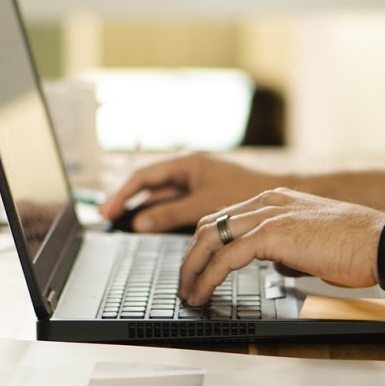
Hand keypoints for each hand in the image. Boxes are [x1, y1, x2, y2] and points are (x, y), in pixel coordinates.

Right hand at [99, 153, 280, 232]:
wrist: (278, 195)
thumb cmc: (247, 192)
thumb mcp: (204, 206)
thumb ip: (170, 214)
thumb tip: (140, 222)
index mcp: (186, 163)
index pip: (143, 176)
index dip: (122, 193)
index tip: (108, 211)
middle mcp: (187, 169)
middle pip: (147, 183)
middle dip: (126, 198)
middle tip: (106, 215)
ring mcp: (194, 181)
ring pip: (159, 193)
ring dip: (141, 205)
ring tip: (120, 219)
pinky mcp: (201, 193)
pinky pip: (172, 201)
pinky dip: (158, 211)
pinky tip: (148, 222)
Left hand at [178, 188, 384, 306]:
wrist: (383, 244)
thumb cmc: (358, 247)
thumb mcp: (313, 243)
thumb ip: (288, 249)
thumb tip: (276, 264)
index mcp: (276, 199)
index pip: (225, 217)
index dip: (205, 243)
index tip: (197, 266)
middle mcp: (267, 201)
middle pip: (209, 224)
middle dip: (191, 256)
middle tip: (184, 282)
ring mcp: (269, 215)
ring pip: (210, 238)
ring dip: (192, 268)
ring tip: (188, 293)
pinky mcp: (273, 235)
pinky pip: (227, 257)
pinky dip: (208, 277)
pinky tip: (203, 293)